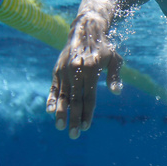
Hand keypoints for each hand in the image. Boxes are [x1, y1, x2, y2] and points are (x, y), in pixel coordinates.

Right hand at [46, 12, 122, 138]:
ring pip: (62, 95)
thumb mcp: (115, 59)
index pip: (89, 97)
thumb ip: (115, 76)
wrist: (86, 30)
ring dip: (60, 113)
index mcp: (91, 69)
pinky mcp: (57, 69)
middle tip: (74, 135)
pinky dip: (50, 99)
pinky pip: (53, 87)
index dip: (88, 113)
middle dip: (74, 119)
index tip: (86, 127)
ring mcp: (64, 70)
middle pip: (75, 99)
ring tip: (60, 127)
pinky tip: (49, 111)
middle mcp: (76, 70)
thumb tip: (116, 92)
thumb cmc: (104, 48)